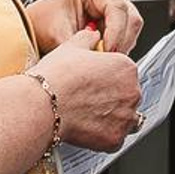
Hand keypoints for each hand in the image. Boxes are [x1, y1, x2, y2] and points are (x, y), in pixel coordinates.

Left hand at [28, 0, 142, 55]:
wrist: (40, 24)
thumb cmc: (46, 22)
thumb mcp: (57, 35)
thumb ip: (78, 47)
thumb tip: (96, 62)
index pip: (117, 7)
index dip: (116, 32)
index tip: (108, 51)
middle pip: (130, 17)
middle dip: (121, 41)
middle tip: (107, 59)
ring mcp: (113, 7)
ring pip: (132, 28)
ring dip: (121, 46)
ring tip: (101, 57)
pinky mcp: (116, 21)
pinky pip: (126, 36)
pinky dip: (117, 48)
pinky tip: (102, 54)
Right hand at [36, 35, 140, 150]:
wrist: (42, 105)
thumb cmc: (55, 77)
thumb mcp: (72, 46)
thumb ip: (88, 38)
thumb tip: (92, 35)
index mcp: (126, 67)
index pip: (126, 73)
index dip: (109, 78)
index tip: (98, 83)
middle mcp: (132, 91)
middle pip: (128, 95)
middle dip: (113, 98)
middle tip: (91, 99)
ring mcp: (126, 117)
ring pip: (126, 118)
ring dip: (113, 117)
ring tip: (90, 114)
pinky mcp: (116, 138)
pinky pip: (115, 138)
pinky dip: (104, 135)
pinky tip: (88, 127)